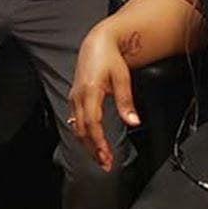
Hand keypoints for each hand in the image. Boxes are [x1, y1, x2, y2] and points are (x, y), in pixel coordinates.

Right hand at [67, 29, 140, 172]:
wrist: (97, 43)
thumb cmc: (109, 58)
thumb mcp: (123, 78)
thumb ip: (126, 102)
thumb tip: (133, 121)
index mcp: (90, 91)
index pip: (92, 123)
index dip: (98, 142)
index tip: (106, 156)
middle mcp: (78, 96)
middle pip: (82, 130)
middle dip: (92, 149)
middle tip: (105, 164)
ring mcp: (74, 97)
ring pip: (76, 127)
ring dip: (87, 145)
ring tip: (100, 158)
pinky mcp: (74, 98)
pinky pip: (75, 121)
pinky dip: (83, 135)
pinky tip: (91, 143)